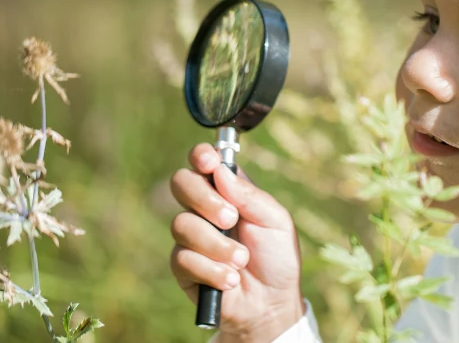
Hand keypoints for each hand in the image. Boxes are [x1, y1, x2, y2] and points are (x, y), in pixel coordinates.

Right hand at [170, 143, 305, 341]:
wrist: (271, 302)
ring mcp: (191, 236)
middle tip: (231, 219)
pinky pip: (183, 258)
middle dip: (205, 200)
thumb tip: (221, 171)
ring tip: (242, 261)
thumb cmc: (277, 258)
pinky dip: (212, 270)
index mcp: (228, 191)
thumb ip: (250, 195)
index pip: (204, 162)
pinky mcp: (183, 265)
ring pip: (182, 224)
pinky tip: (231, 280)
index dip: (201, 156)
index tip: (209, 162)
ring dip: (217, 245)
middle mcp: (205, 208)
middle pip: (181, 183)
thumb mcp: (276, 222)